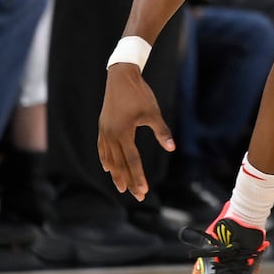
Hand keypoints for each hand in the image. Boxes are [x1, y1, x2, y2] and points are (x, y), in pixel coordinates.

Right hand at [97, 63, 173, 199]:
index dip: (138, 177)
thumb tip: (171, 147)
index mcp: (123, 133)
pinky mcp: (102, 127)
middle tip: (137, 196)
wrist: (121, 77)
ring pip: (109, 159)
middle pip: (120, 164)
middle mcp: (111, 135)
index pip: (132, 161)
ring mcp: (105, 131)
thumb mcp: (153, 112)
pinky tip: (107, 168)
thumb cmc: (140, 94)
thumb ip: (161, 131)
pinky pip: (102, 148)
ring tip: (122, 187)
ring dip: (116, 174)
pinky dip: (105, 160)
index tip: (144, 191)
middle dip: (128, 181)